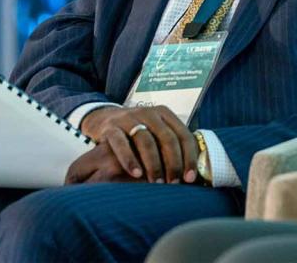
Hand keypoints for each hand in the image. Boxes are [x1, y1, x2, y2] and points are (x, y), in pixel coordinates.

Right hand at [79, 105, 197, 183]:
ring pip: (146, 141)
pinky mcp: (111, 128)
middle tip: (174, 183)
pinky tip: (136, 174)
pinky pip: (121, 144)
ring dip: (153, 164)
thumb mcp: (156, 132)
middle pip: (167, 138)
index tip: (190, 178)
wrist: (105, 119)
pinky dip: (129, 159)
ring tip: (157, 183)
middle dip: (173, 163)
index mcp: (165, 114)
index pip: (183, 135)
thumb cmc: (138, 132)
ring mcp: (129, 119)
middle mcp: (149, 113)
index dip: (189, 157)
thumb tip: (191, 175)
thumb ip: (172, 146)